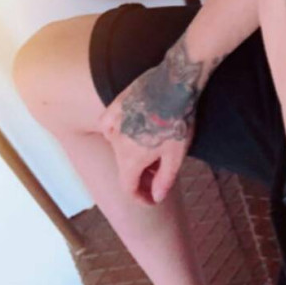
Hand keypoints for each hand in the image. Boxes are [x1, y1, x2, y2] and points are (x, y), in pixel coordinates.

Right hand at [99, 45, 202, 205]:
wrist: (174, 85)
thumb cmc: (177, 121)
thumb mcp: (176, 156)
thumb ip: (164, 179)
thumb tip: (155, 197)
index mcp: (130, 160)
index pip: (128, 188)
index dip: (141, 197)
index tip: (151, 198)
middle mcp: (116, 144)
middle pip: (124, 168)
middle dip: (140, 176)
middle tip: (158, 173)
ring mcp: (114, 123)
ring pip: (117, 147)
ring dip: (131, 155)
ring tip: (151, 151)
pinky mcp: (116, 105)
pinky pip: (108, 123)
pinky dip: (114, 131)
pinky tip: (127, 129)